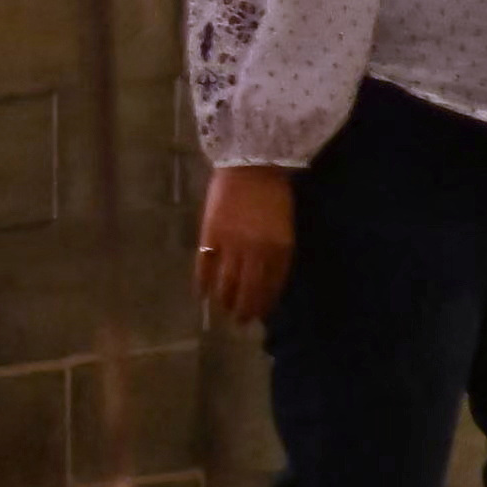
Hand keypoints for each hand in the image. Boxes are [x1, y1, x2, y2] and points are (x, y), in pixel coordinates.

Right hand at [194, 165, 293, 331]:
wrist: (251, 165)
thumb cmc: (272, 195)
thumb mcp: (284, 228)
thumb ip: (276, 253)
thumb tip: (266, 279)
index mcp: (279, 249)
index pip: (271, 286)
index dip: (264, 303)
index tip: (259, 315)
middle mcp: (256, 251)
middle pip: (249, 289)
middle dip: (245, 309)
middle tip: (240, 321)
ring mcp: (231, 244)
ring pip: (226, 282)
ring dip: (224, 300)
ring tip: (222, 309)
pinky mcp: (210, 235)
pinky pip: (205, 265)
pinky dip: (202, 282)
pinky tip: (202, 293)